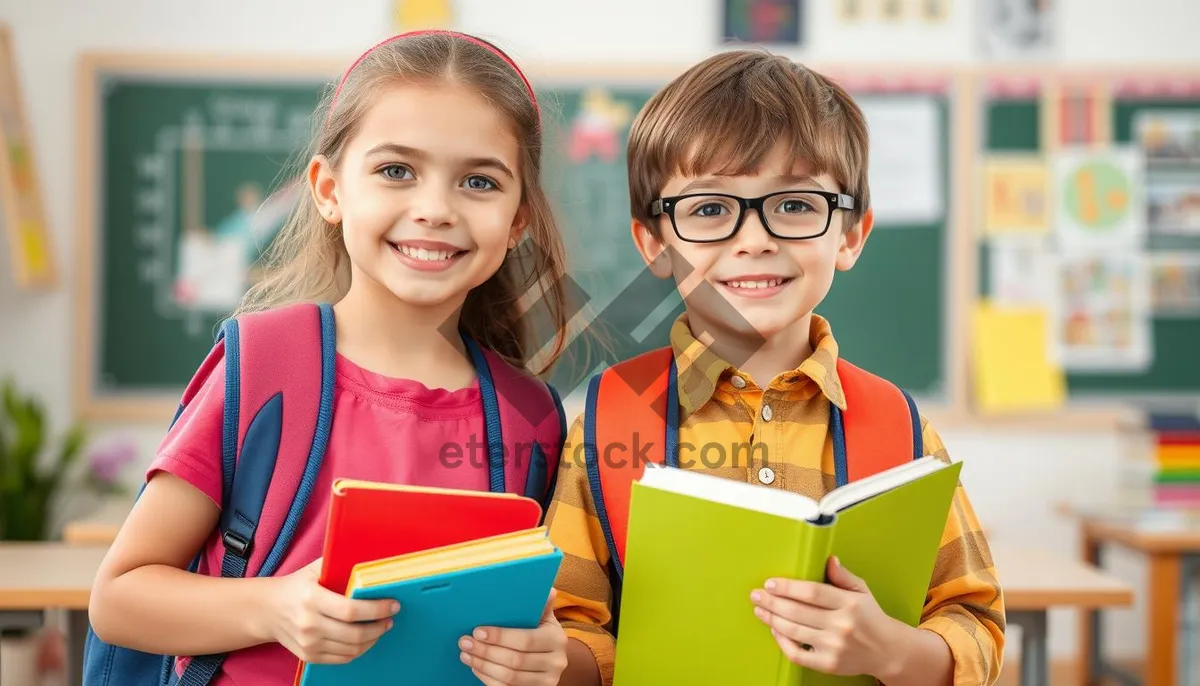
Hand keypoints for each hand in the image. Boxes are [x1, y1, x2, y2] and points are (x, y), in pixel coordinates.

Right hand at [263, 557, 398, 663]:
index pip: (351, 610)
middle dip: (379, 627)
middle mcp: (309, 624)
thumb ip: (339, 562)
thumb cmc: (296, 586)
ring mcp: (308, 643)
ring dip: (372, 639)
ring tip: (381, 627)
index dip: (377, 610)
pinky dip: (359, 650)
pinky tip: (366, 640)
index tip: (393, 605)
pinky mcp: (308, 656)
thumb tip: (370, 559)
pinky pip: (342, 658)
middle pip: (354, 634)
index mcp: (312, 598)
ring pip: (351, 649)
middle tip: (390, 618)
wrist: (266, 610)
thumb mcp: (314, 569)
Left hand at [458, 589, 568, 684]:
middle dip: (485, 651)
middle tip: (465, 642)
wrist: (551, 661)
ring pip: (509, 677)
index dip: (500, 637)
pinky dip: (487, 678)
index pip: (525, 640)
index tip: (477, 631)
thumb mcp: (545, 620)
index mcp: (557, 639)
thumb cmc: (542, 635)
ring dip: (483, 665)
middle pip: (515, 661)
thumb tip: (548, 590)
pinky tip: (476, 668)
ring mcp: (547, 682)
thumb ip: (542, 606)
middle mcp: (556, 663)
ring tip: (466, 654)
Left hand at [750, 556, 905, 677]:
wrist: (887, 651)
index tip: (770, 583)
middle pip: (797, 612)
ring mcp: (834, 647)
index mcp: (849, 604)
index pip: (812, 593)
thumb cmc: (870, 617)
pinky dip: (782, 642)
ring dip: (771, 619)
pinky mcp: (828, 664)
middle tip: (756, 594)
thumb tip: (829, 559)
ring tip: (760, 609)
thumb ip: (843, 576)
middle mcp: (841, 625)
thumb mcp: (861, 591)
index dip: (787, 587)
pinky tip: (774, 630)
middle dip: (772, 602)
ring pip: (793, 631)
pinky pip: (797, 654)